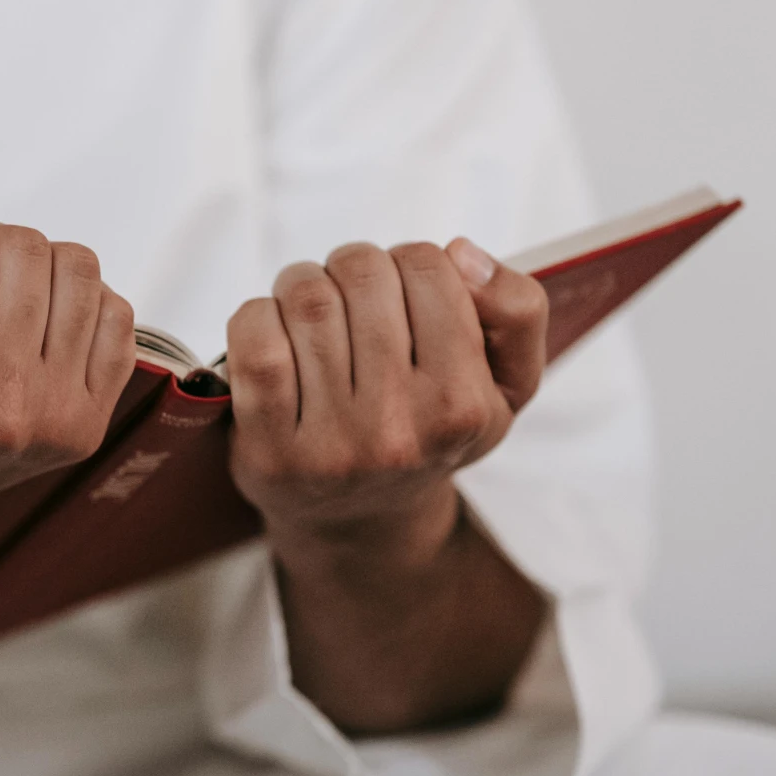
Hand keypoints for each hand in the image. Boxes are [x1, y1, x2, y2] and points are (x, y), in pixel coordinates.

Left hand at [225, 238, 546, 563]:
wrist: (362, 523)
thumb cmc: (430, 431)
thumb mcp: (506, 384)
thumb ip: (518, 309)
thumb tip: (462, 253)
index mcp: (462, 404)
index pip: (427, 266)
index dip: (407, 263)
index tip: (402, 293)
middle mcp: (398, 428)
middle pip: (361, 274)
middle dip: (349, 268)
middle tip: (349, 297)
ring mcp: (331, 443)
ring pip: (306, 299)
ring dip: (300, 286)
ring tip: (312, 315)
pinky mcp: (269, 450)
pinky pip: (256, 342)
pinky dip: (257, 318)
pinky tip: (275, 336)